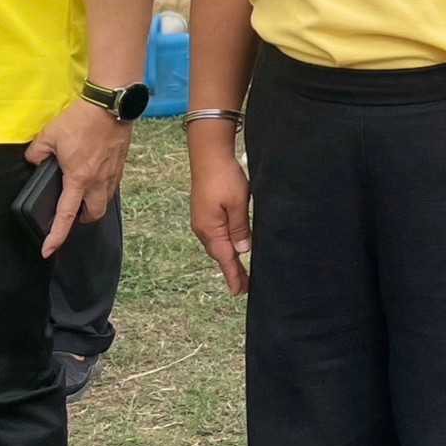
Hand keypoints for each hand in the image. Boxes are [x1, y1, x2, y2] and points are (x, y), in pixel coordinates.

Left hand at [24, 99, 131, 257]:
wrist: (112, 104)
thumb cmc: (81, 120)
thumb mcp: (49, 135)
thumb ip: (36, 152)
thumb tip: (33, 160)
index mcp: (78, 178)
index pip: (66, 215)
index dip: (56, 236)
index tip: (48, 250)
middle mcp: (98, 181)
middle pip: (93, 215)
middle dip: (82, 220)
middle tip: (71, 213)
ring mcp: (112, 173)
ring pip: (105, 201)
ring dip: (93, 204)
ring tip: (82, 195)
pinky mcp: (121, 162)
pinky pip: (112, 184)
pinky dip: (102, 188)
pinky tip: (95, 175)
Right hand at [188, 132, 251, 293]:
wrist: (208, 154)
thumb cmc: (224, 177)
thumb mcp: (237, 203)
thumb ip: (240, 228)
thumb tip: (242, 250)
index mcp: (211, 229)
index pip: (225, 259)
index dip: (234, 276)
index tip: (240, 291)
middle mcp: (203, 228)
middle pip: (220, 254)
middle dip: (232, 270)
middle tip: (244, 285)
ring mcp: (202, 220)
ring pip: (217, 244)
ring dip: (228, 257)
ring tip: (240, 269)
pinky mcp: (204, 212)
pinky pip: (215, 234)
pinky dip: (225, 243)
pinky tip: (232, 244)